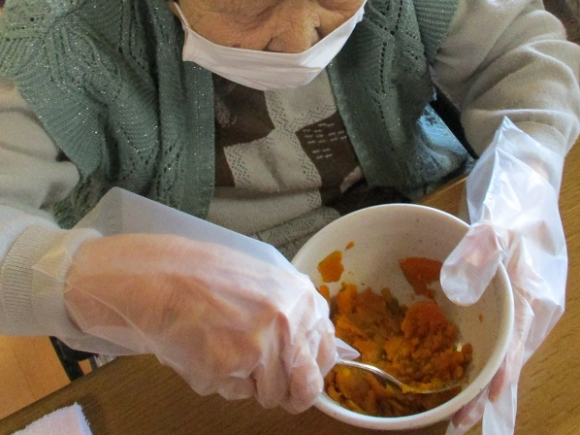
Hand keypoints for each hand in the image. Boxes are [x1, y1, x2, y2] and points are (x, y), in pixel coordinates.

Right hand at [63, 233, 336, 412]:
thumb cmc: (208, 275)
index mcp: (303, 300)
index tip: (298, 374)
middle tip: (257, 373)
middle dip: (283, 387)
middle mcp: (289, 324)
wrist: (161, 275)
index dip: (310, 369)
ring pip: (267, 395)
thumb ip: (293, 315)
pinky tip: (202, 349)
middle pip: (303, 387)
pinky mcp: (229, 369)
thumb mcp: (267, 282)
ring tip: (221, 347)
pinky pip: (232, 393)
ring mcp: (261, 348)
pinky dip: (217, 379)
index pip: (327, 355)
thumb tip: (308, 353)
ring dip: (246, 381)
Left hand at [440, 118, 566, 434]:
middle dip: (480, 391)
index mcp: (533, 298)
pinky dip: (466, 345)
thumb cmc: (521, 195)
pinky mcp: (495, 287)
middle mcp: (524, 306)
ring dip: (472, 373)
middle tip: (453, 421)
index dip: (491, 385)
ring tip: (448, 400)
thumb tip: (458, 287)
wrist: (526, 172)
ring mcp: (510, 298)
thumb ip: (484, 248)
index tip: (470, 414)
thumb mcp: (504, 218)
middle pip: (504, 359)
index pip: (512, 352)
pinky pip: (482, 324)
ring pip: (493, 345)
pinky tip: (445, 355)